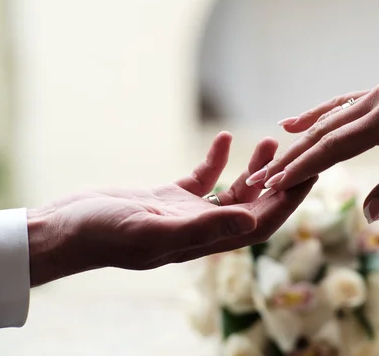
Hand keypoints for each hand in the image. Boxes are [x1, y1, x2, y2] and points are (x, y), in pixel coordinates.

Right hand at [28, 132, 316, 286]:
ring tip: (269, 141)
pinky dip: (216, 160)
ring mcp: (185, 213)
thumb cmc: (103, 233)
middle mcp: (200, 229)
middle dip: (279, 180)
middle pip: (253, 205)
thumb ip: (203, 227)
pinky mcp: (167, 197)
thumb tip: (254, 223)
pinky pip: (202, 179)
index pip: (260, 222)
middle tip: (301, 151)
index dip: (289, 200)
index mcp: (204, 240)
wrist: (66, 229)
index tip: (313, 174)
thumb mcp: (153, 228)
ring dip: (253, 169)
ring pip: (232, 192)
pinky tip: (224, 139)